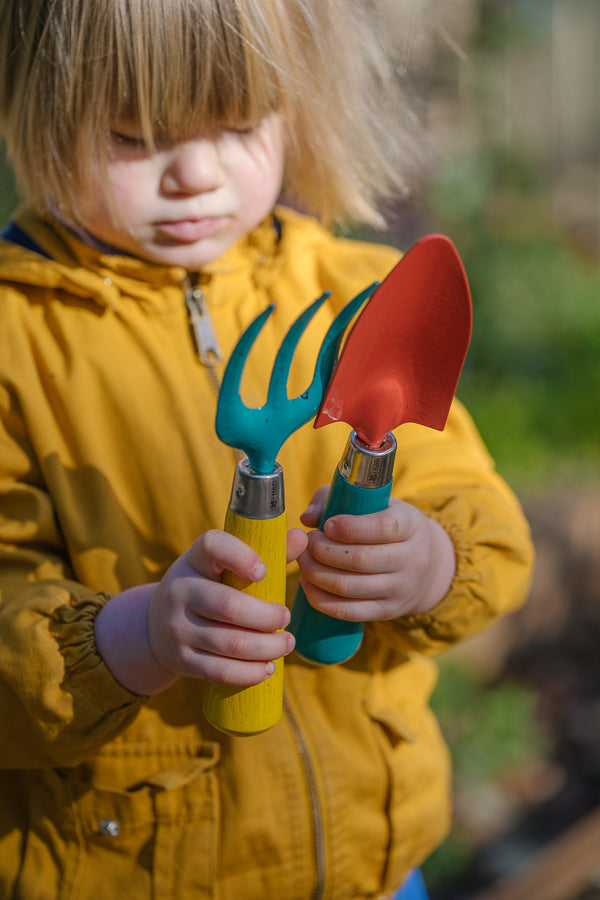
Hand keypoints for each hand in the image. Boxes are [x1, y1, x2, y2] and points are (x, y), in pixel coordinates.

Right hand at [95, 528, 305, 694]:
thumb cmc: (207, 587)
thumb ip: (264, 552)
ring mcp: (177, 628)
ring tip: (287, 644)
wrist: (155, 627)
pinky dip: (249, 673)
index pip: (212, 546)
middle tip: (286, 617)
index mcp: (194, 560)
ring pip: (230, 643)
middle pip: (230, 606)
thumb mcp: (223, 565)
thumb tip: (301, 538)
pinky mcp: (182, 659)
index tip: (264, 571)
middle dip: (267, 616)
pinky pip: (220, 671)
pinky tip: (268, 668)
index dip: (240, 556)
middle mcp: (180, 591)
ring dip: (267, 647)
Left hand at [297, 488, 454, 622]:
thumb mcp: (374, 503)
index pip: (383, 527)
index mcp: (410, 525)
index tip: (328, 525)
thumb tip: (308, 518)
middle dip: (323, 550)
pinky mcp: (387, 611)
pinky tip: (308, 583)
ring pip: (350, 587)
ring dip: (316, 573)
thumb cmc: (386, 526)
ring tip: (304, 560)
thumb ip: (337, 499)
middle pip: (360, 559)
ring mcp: (400, 589)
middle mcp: (412, 558)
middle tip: (308, 541)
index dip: (350, 527)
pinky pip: (348, 611)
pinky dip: (320, 599)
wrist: (426, 565)